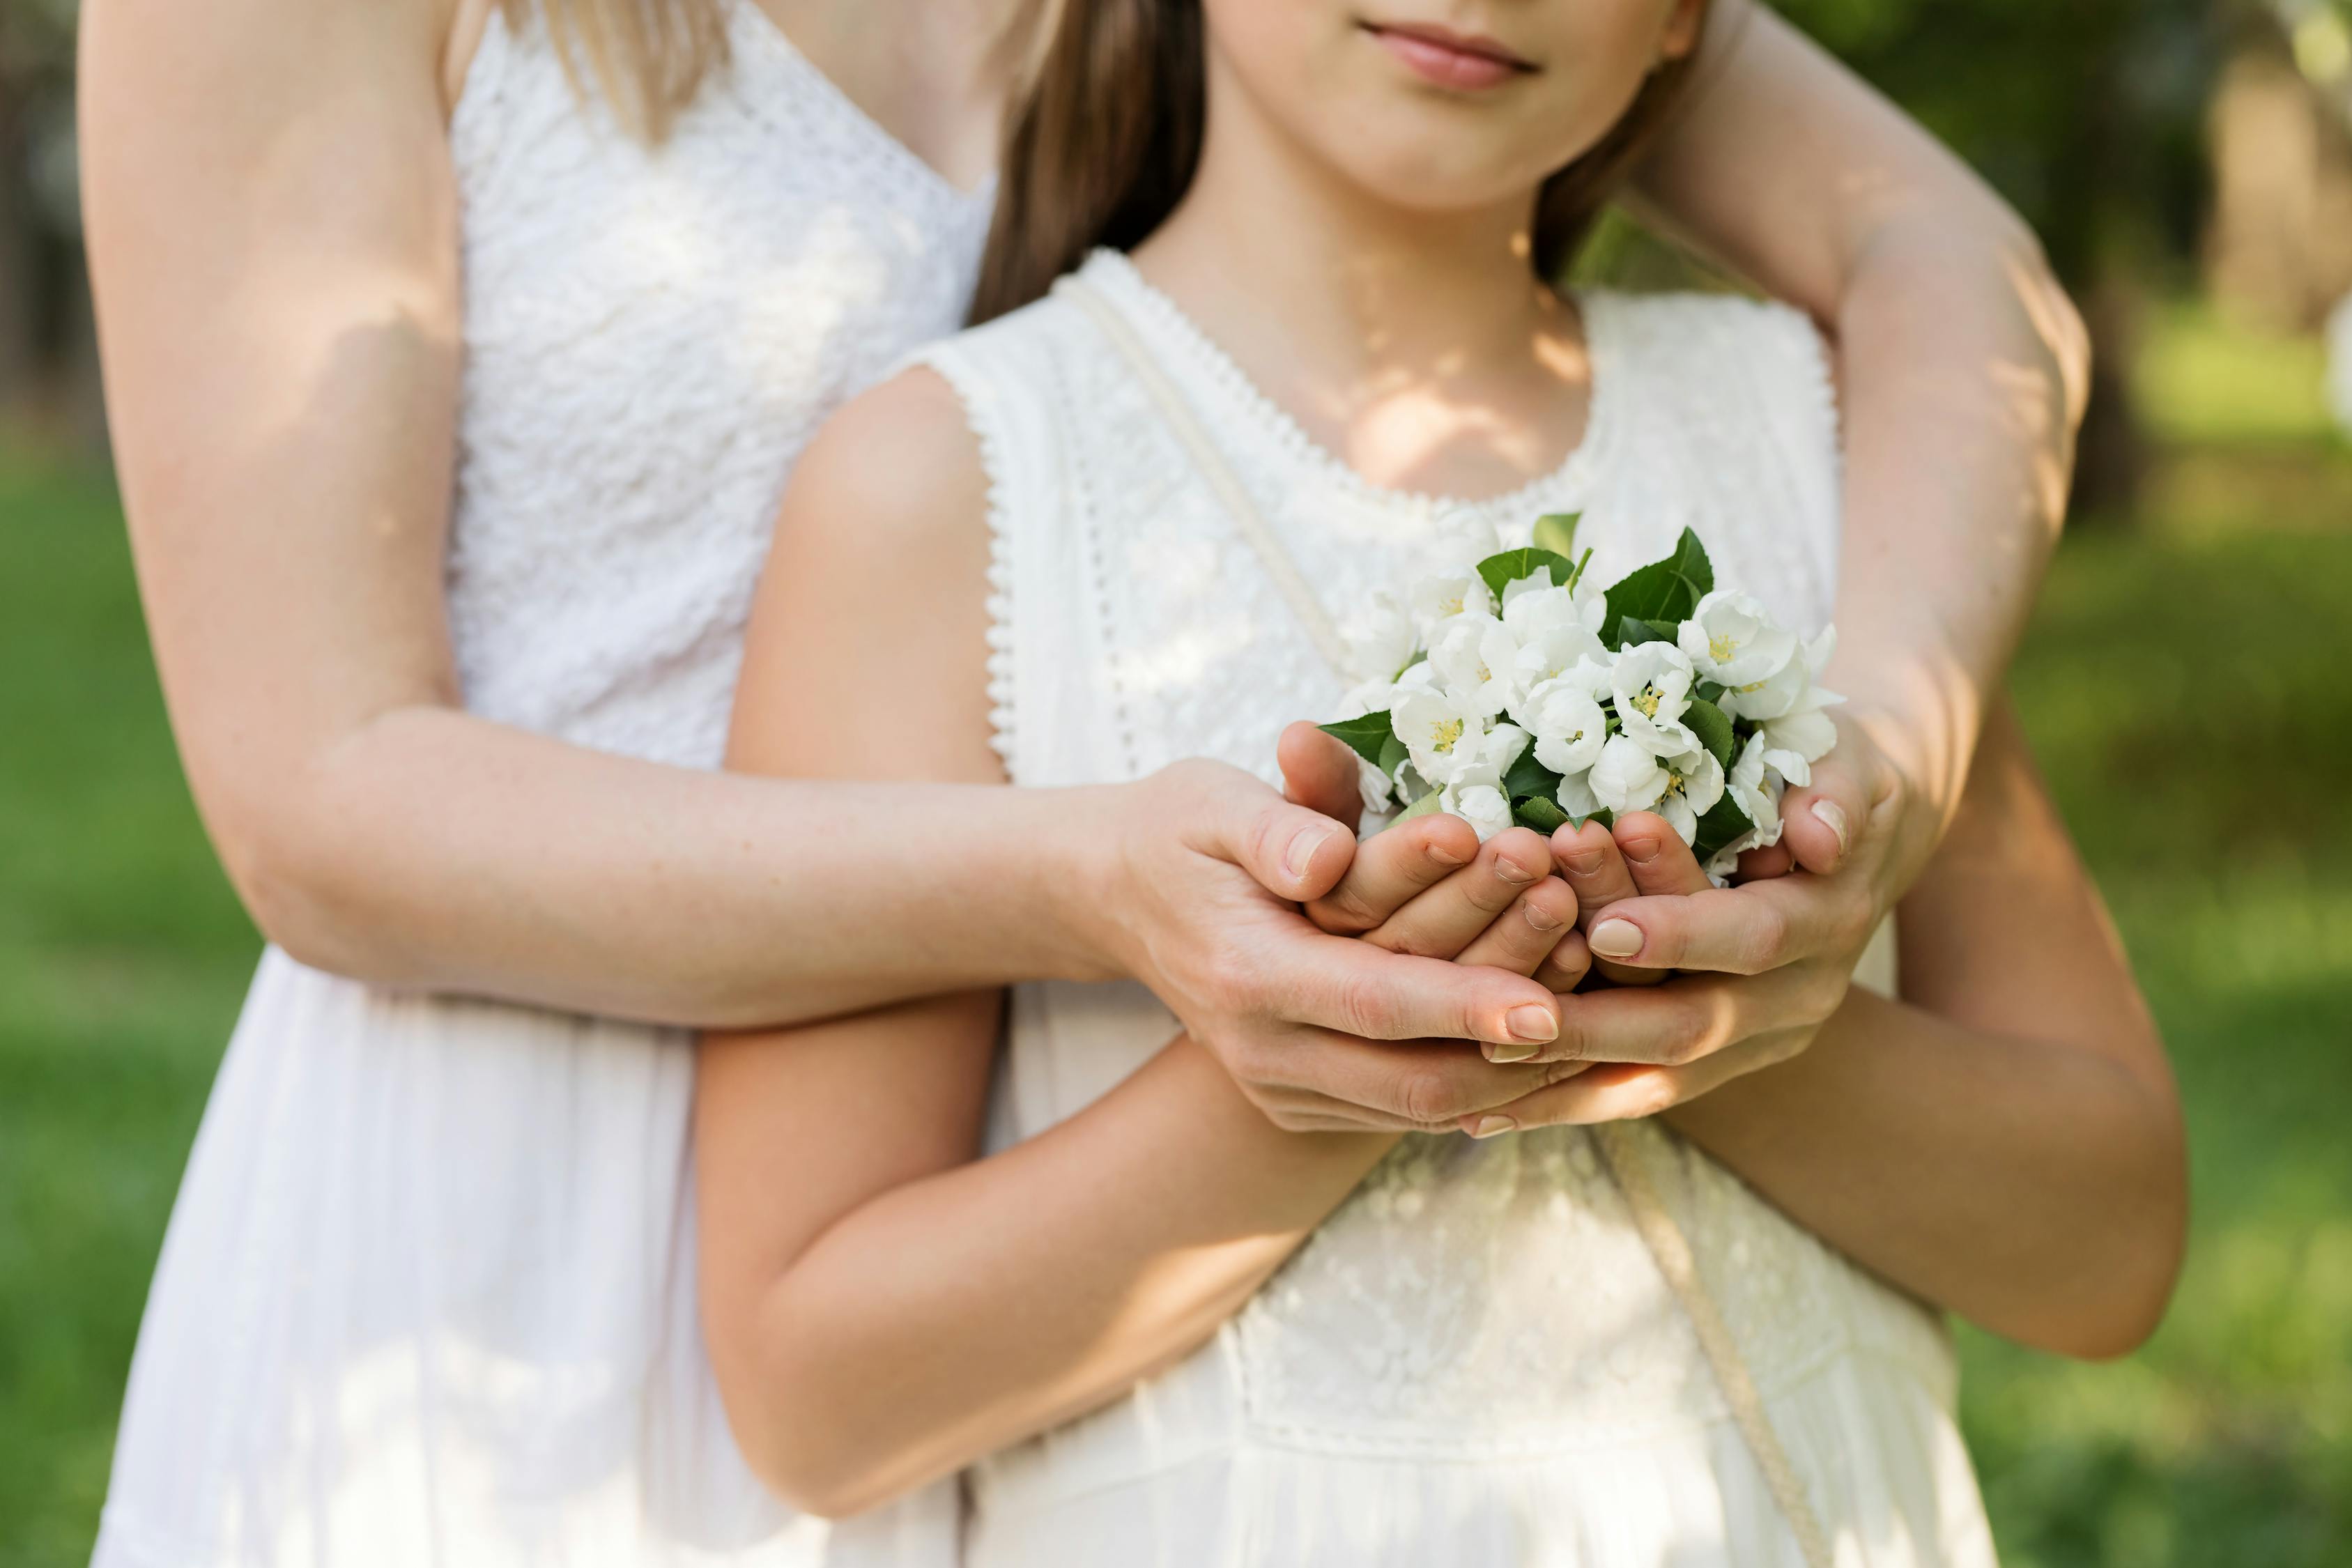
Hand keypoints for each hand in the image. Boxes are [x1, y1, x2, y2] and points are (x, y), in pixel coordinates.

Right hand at [1080, 755, 1589, 1131]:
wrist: (1121, 896)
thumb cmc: (1183, 830)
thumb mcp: (1211, 800)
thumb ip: (1275, 822)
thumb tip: (1329, 856)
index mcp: (1242, 973)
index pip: (1373, 1000)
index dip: (1466, 1004)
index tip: (1554, 1000)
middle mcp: (1261, 1050)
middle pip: (1413, 1075)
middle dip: (1519, 1046)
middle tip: (1612, 1001)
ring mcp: (1281, 1089)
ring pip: (1423, 1104)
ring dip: (1519, 1070)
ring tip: (1610, 1020)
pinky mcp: (1305, 1104)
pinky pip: (1412, 1108)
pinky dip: (1488, 1083)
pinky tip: (1561, 1049)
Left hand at [1281, 713, 1943, 1134]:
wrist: (1852, 846)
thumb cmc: (1829, 777)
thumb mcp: (1845, 765)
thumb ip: (1833, 795)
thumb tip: (1822, 837)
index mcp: (1826, 922)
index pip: (1754, 937)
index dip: (1682, 932)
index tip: (1605, 926)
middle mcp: (1793, 1000)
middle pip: (1692, 1023)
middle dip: (1599, 1016)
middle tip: (1513, 1005)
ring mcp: (1752, 1043)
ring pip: (1653, 1073)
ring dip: (1564, 1070)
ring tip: (1480, 1061)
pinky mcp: (1712, 1065)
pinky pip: (1632, 1093)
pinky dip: (1561, 1103)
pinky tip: (1479, 1116)